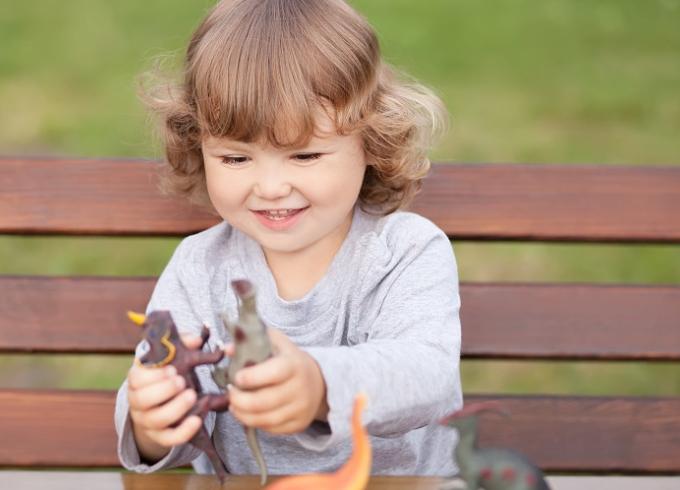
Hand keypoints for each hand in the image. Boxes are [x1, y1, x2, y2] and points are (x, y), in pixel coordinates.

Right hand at [126, 335, 202, 461]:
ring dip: (175, 408)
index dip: (154, 375)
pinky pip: (169, 439)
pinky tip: (197, 420)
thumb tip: (197, 339)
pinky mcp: (160, 436)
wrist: (162, 405)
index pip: (136, 378)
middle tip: (182, 381)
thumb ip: (183, 344)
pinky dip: (183, 431)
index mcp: (138, 379)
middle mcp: (138, 401)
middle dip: (164, 390)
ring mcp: (147, 420)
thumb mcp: (172, 358)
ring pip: (156, 419)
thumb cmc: (167, 375)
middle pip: (142, 399)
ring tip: (192, 395)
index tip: (173, 369)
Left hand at [226, 328, 327, 434]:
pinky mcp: (299, 425)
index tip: (236, 377)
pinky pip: (271, 429)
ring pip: (264, 420)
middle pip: (263, 402)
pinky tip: (248, 413)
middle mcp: (300, 389)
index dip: (251, 378)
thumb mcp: (275, 343)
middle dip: (239, 400)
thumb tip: (227, 350)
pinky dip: (255, 423)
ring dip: (242, 414)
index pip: (272, 373)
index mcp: (294, 365)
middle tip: (230, 393)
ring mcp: (300, 409)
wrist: (319, 381)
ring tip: (234, 405)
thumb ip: (252, 341)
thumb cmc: (289, 360)